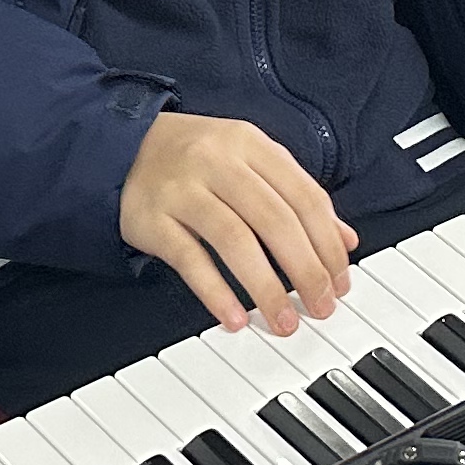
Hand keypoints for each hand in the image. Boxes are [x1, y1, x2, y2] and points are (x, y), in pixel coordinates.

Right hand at [120, 111, 358, 335]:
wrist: (121, 147)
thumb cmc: (195, 158)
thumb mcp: (249, 160)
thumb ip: (295, 194)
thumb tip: (344, 239)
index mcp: (249, 144)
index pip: (304, 196)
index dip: (328, 243)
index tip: (340, 280)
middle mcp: (217, 161)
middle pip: (275, 220)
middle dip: (306, 270)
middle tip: (321, 306)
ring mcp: (182, 189)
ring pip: (235, 240)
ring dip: (266, 287)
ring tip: (284, 320)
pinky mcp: (152, 218)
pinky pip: (188, 259)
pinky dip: (215, 292)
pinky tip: (235, 318)